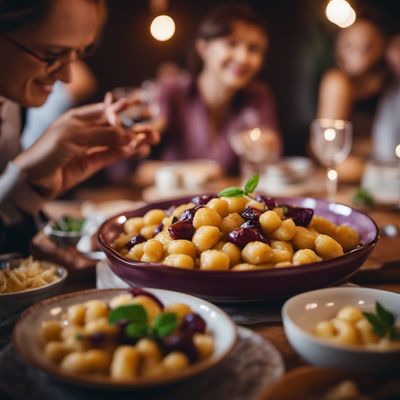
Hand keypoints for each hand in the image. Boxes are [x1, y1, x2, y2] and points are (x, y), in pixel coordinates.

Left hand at [14, 101, 158, 197]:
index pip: (105, 110)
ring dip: (136, 139)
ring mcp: (93, 147)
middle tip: (154, 124)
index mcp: (80, 118)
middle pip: (116, 126)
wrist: (37, 177)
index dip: (121, 109)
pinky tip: (141, 149)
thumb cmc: (49, 149)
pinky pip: (115, 154)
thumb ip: (102, 134)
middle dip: (134, 124)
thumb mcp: (74, 136)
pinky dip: (128, 152)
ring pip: (119, 141)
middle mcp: (88, 131)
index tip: (135, 107)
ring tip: (154, 137)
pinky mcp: (95, 162)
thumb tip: (128, 136)